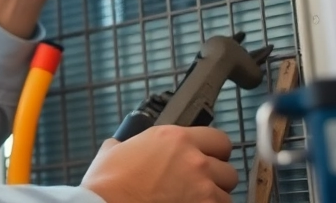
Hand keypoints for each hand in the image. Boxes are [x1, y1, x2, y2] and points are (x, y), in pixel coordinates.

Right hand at [81, 126, 238, 202]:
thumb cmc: (107, 184)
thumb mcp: (114, 151)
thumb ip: (128, 144)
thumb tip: (121, 146)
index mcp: (175, 138)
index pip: (219, 139)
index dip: (214, 152)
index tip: (208, 159)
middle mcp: (194, 161)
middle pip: (228, 170)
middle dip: (216, 179)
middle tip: (200, 185)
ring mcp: (202, 189)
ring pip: (226, 195)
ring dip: (213, 199)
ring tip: (194, 201)